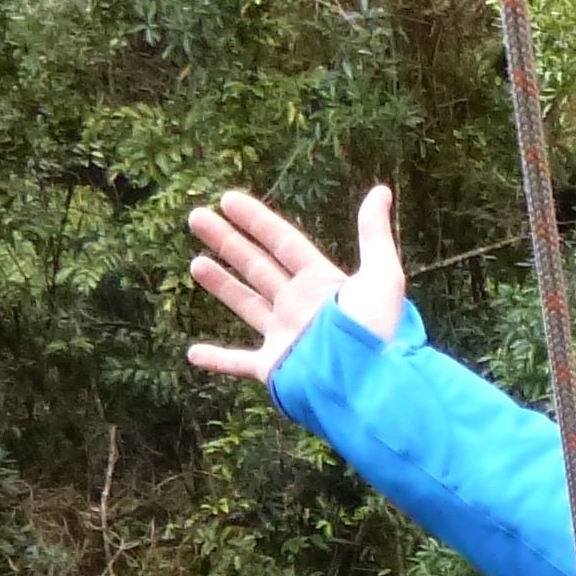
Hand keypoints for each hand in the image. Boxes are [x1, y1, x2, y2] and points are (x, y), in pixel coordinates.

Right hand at [188, 184, 405, 384]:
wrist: (368, 384)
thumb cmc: (376, 331)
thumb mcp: (382, 275)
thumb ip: (375, 234)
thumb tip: (381, 191)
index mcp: (321, 283)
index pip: (283, 243)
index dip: (256, 220)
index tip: (227, 199)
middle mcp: (299, 306)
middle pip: (257, 266)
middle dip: (227, 241)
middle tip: (197, 218)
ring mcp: (285, 336)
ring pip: (246, 304)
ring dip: (221, 284)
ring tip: (195, 262)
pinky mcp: (275, 368)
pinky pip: (239, 363)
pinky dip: (217, 361)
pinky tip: (193, 354)